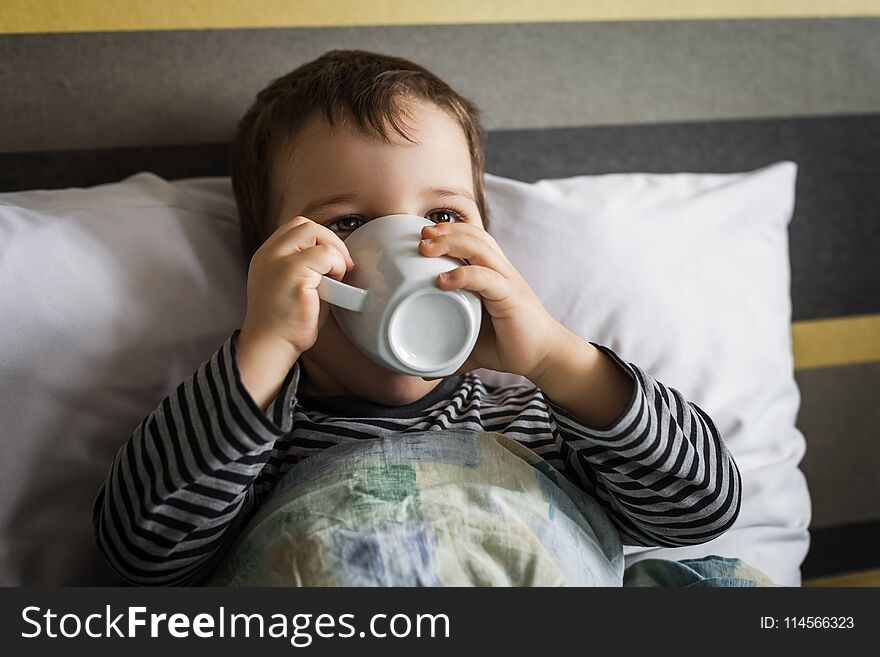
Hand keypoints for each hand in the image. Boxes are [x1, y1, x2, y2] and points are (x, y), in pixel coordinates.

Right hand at [237, 216, 353, 408]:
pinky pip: (325, 256)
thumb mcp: (291, 285)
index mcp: (266, 256)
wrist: (270, 347)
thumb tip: (336, 256)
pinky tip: (334, 286)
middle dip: (330, 240)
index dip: (319, 238)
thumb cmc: (285, 322)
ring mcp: (278, 263)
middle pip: (304, 225)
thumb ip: (306, 266)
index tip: (332, 261)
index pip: (295, 228)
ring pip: (315, 234)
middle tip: (342, 266)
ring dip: (335, 252)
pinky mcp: (293, 275)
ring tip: (337, 277)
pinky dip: (337, 266)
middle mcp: (268, 255)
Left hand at [418, 221, 563, 381]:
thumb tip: (424, 374)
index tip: (423, 236)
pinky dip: (463, 274)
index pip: (472, 238)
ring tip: (426, 248)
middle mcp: (500, 270)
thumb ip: (449, 351)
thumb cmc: (509, 345)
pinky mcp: (511, 296)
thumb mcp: (472, 344)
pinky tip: (443, 280)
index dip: (449, 231)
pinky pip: (486, 277)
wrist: (544, 357)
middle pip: (473, 235)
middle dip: (445, 231)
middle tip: (421, 236)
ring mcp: (507, 281)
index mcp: (492, 273)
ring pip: (480, 247)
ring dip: (451, 243)